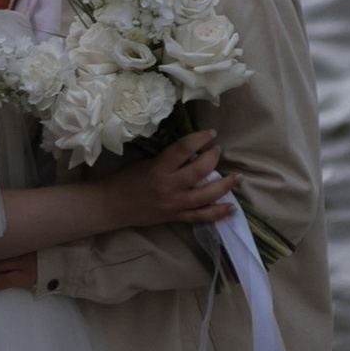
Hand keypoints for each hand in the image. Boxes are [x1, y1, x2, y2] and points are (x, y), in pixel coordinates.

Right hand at [114, 128, 236, 233]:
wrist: (112, 206)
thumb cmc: (125, 179)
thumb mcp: (145, 162)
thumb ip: (168, 158)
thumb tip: (191, 150)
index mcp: (159, 168)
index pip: (185, 148)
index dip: (200, 138)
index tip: (210, 133)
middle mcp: (169, 186)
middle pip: (200, 170)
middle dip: (214, 157)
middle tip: (218, 150)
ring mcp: (174, 204)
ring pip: (206, 195)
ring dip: (225, 185)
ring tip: (237, 177)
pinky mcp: (176, 217)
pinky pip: (201, 216)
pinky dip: (218, 213)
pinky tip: (231, 208)